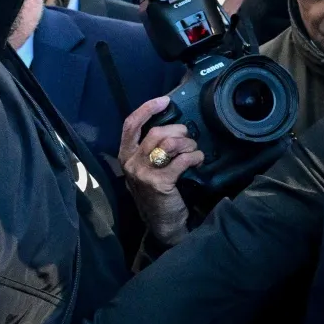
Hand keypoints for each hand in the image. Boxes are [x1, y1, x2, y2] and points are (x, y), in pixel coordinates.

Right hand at [118, 96, 203, 246]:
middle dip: (178, 131)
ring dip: (188, 144)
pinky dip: (195, 157)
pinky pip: (181, 159)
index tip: (165, 101)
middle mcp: (131, 162)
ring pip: (169, 143)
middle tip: (189, 138)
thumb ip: (152, 149)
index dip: (148, 108)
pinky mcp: (159, 182)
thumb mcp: (147, 168)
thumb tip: (172, 125)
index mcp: (126, 155)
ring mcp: (143, 173)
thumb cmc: (158, 193)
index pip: (131, 124)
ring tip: (194, 151)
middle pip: (156, 132)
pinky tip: (198, 160)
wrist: (163, 223)